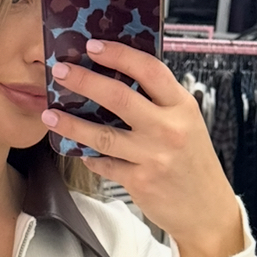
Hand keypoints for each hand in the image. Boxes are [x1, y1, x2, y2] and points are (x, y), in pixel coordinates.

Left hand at [41, 39, 244, 256]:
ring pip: (103, 135)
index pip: (149, 70)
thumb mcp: (188, 123)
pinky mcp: (139, 181)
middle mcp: (168, 128)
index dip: (119, 54)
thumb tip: (120, 76)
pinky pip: (105, 164)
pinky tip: (78, 150)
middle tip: (60, 72)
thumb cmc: (193, 163)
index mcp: (181, 106)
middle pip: (119, 97)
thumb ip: (160, 102)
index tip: (93, 46)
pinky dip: (89, 156)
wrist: (206, 210)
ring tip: (50, 114)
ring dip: (72, 123)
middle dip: (85, 81)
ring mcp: (153, 156)